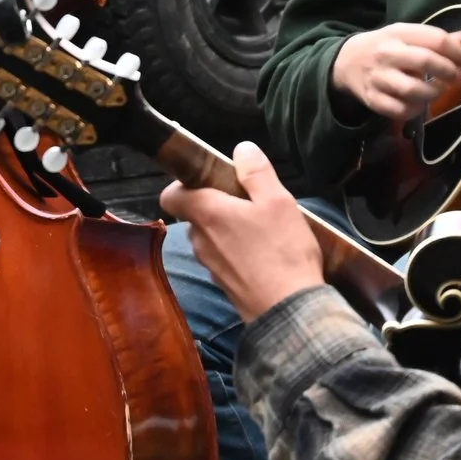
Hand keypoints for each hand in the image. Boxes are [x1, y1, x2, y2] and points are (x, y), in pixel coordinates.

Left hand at [161, 141, 325, 322]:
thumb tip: (241, 149)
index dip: (184, 184)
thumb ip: (256, 172)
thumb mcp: (278, 201)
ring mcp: (209, 265)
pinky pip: (222, 259)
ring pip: (209, 238)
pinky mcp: (223, 285)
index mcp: (207, 214)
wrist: (289, 310)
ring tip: (261, 229)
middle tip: (249, 202)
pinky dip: (235, 253)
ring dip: (227, 230)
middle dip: (216, 205)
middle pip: (194, 215)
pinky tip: (264, 255)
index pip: (171, 194)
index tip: (210, 181)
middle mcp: (200, 240)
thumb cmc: (283, 251)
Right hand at [331, 23, 460, 122]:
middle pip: (426, 62)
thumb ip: (439, 38)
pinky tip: (420, 103)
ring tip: (437, 90)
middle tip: (454, 77)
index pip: (437, 39)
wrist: (347, 62)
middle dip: (449, 72)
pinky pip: (400, 110)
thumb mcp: (408, 35)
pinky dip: (416, 109)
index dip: (457, 52)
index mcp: (399, 33)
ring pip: (413, 90)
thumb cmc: (386, 47)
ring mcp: (379, 78)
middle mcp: (387, 53)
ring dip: (434, 92)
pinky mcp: (373, 99)